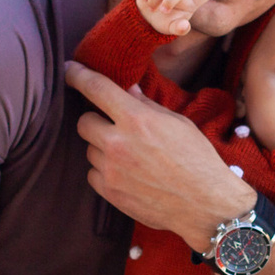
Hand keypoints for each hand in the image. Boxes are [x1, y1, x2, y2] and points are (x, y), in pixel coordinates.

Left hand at [65, 60, 254, 250]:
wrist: (204, 205)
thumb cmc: (197, 160)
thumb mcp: (178, 123)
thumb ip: (147, 105)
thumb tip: (127, 89)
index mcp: (136, 119)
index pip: (95, 88)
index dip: (78, 75)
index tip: (70, 70)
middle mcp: (117, 142)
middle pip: (83, 121)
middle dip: (96, 120)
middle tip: (115, 127)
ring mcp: (111, 169)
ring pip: (89, 149)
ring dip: (103, 148)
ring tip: (131, 156)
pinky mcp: (109, 192)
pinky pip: (93, 174)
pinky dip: (105, 171)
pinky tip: (128, 174)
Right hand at [134, 0, 228, 36]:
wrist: (144, 16)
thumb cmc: (164, 22)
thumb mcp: (171, 29)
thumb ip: (179, 29)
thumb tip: (184, 27)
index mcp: (189, 2)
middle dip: (169, 0)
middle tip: (162, 10)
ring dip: (154, 0)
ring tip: (153, 8)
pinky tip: (146, 0)